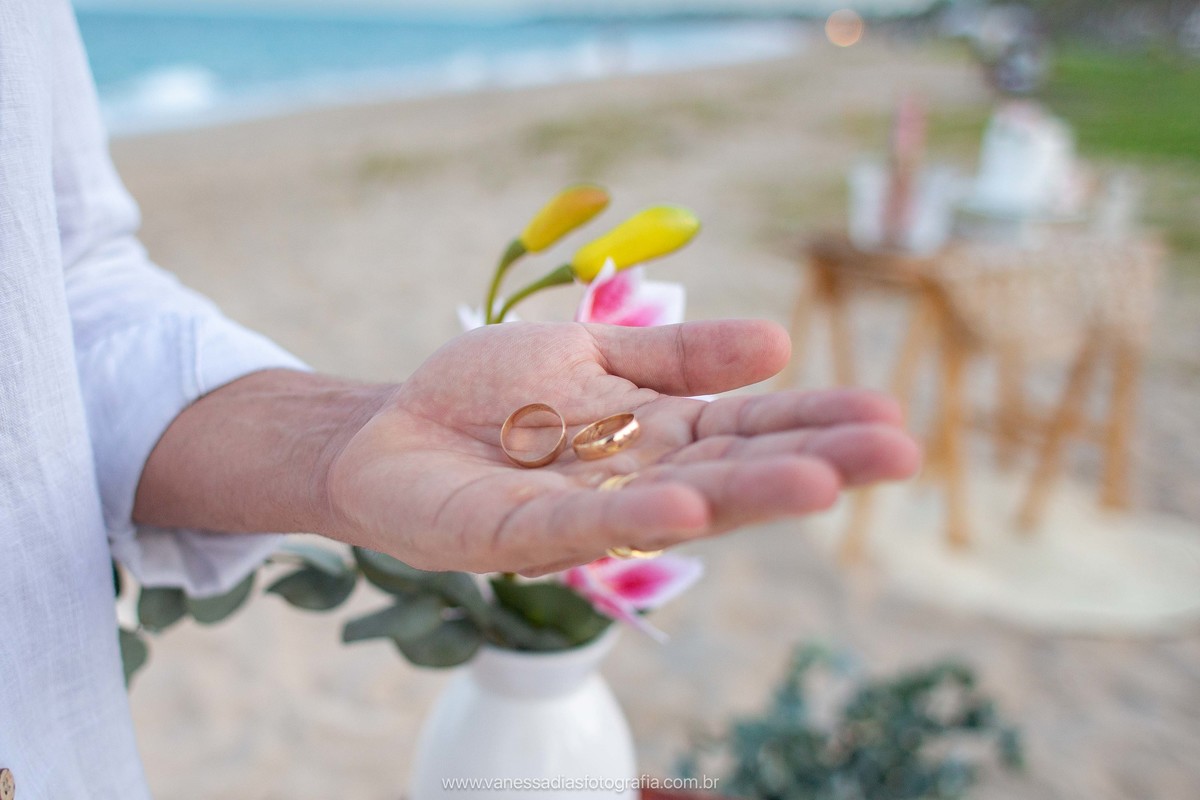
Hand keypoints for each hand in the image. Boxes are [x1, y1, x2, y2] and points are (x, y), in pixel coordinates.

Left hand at [326, 320, 919, 574]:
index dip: (813, 420)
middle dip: (811, 460)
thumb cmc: (491, 393)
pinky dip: (632, 515)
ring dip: (745, 494)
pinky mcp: (512, 535)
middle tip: (899, 451)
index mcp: (655, 434)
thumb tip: (779, 342)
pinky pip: (577, 525)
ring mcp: (580, 512)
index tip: (890, 414)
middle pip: (731, 470)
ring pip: (674, 504)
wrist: (390, 427)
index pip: (746, 428)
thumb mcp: (593, 354)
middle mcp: (633, 480)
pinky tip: (686, 504)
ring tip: (822, 481)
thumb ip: (679, 357)